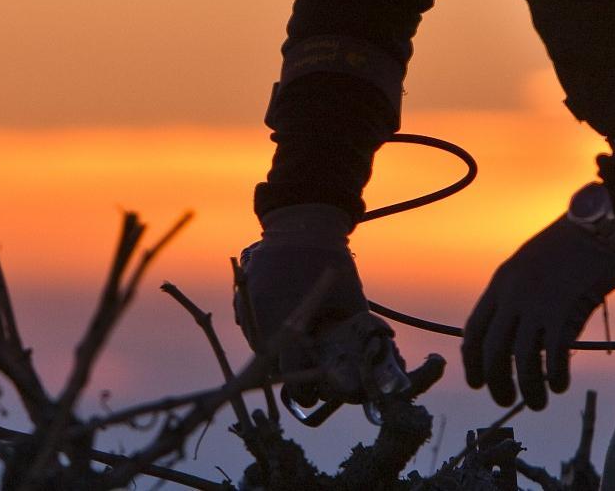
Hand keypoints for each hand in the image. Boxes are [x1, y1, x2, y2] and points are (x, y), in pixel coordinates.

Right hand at [235, 204, 410, 406]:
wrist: (301, 221)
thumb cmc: (329, 260)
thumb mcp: (350, 297)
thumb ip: (355, 329)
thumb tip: (371, 356)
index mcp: (287, 324)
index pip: (289, 374)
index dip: (304, 388)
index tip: (314, 392)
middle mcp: (261, 319)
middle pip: (270, 362)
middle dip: (289, 369)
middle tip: (308, 367)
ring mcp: (248, 306)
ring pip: (259, 343)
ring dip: (276, 349)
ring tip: (297, 341)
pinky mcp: (243, 294)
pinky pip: (252, 324)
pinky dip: (266, 329)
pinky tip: (283, 320)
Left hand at [462, 214, 614, 408]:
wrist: (598, 227)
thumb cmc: (570, 245)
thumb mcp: (528, 264)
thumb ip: (517, 296)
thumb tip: (517, 336)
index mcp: (501, 283)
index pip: (474, 331)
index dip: (472, 362)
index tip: (477, 381)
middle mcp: (514, 295)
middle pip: (494, 351)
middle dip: (496, 382)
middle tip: (504, 399)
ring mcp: (539, 303)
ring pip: (524, 360)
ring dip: (528, 388)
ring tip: (537, 402)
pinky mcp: (566, 311)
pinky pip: (555, 354)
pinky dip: (555, 376)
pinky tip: (559, 385)